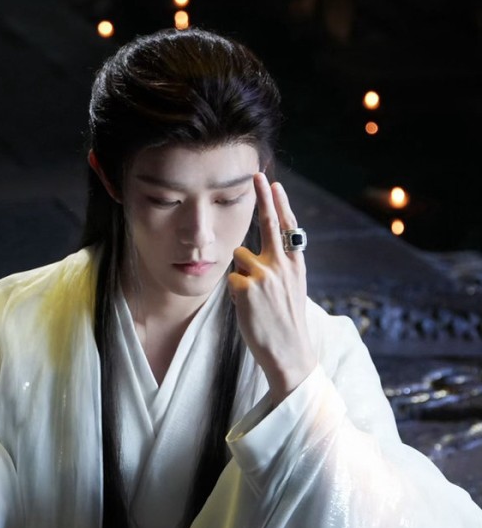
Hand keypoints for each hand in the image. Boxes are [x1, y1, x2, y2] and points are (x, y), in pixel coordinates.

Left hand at [227, 173, 315, 404]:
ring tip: (254, 298)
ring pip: (239, 256)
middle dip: (264, 198)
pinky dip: (235, 292)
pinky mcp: (246, 288)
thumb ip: (282, 267)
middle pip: (269, 224)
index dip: (280, 204)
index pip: (288, 228)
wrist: (289, 352)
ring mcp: (264, 275)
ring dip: (241, 273)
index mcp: (296, 265)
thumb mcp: (293, 290)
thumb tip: (264, 249)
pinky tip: (248, 308)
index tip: (273, 184)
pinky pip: (231, 279)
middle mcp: (282, 265)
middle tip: (257, 176)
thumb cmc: (287, 322)